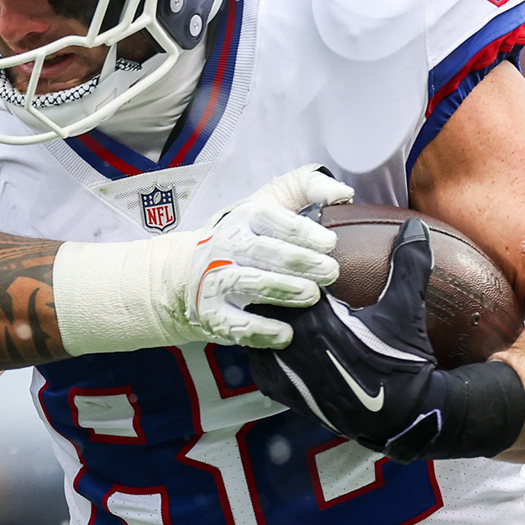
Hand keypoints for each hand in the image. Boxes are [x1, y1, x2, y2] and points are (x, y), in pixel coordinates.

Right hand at [52, 165, 353, 353]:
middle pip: (263, 251)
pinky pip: (236, 324)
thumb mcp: (265, 205)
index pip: (271, 218)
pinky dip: (261, 330)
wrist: (180, 275)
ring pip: (250, 283)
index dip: (301, 230)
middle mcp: (226, 246)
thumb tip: (343, 194)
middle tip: (331, 272)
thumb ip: (305, 190)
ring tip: (311, 296)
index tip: (330, 243)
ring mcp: (215, 281)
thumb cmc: (240, 238)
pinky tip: (286, 334)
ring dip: (283, 290)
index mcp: (243, 218)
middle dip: (300, 262)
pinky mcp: (211, 314)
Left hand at [247, 218, 524, 460]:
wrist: (397, 418)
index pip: (287, 279)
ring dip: (262, 311)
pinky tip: (272, 327)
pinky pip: (254, 354)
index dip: (288, 260)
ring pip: (253, 326)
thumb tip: (415, 226)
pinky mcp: (275, 387)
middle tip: (277, 267)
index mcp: (318, 322)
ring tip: (271, 294)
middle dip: (269, 283)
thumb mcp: (406, 312)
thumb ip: (408, 266)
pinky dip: (260, 338)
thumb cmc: (401, 362)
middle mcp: (291, 346)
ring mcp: (279, 369)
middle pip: (262, 301)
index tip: (294, 248)